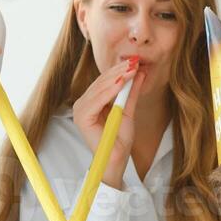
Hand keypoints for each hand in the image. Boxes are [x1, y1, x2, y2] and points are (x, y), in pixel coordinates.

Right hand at [72, 58, 142, 189]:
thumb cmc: (120, 138)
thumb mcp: (128, 110)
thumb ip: (132, 92)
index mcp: (91, 102)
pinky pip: (97, 100)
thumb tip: (140, 72)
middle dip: (120, 71)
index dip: (120, 71)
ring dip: (117, 77)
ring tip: (132, 69)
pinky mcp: (81, 117)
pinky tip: (121, 82)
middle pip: (102, 83)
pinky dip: (110, 90)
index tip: (136, 62)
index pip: (105, 81)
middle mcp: (82, 104)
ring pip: (100, 89)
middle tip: (135, 61)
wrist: (116, 159)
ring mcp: (80, 110)